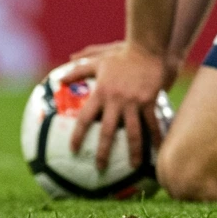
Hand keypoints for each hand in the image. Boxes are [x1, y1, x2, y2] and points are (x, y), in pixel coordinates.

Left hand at [61, 42, 164, 170]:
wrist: (147, 49)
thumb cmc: (121, 55)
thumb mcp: (98, 60)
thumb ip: (79, 69)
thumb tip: (58, 78)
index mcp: (101, 92)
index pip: (84, 118)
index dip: (78, 135)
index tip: (73, 150)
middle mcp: (115, 100)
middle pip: (107, 131)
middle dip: (103, 152)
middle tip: (100, 168)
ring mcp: (134, 102)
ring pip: (133, 132)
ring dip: (134, 151)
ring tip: (135, 167)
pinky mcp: (150, 101)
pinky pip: (153, 124)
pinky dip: (155, 138)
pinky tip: (157, 151)